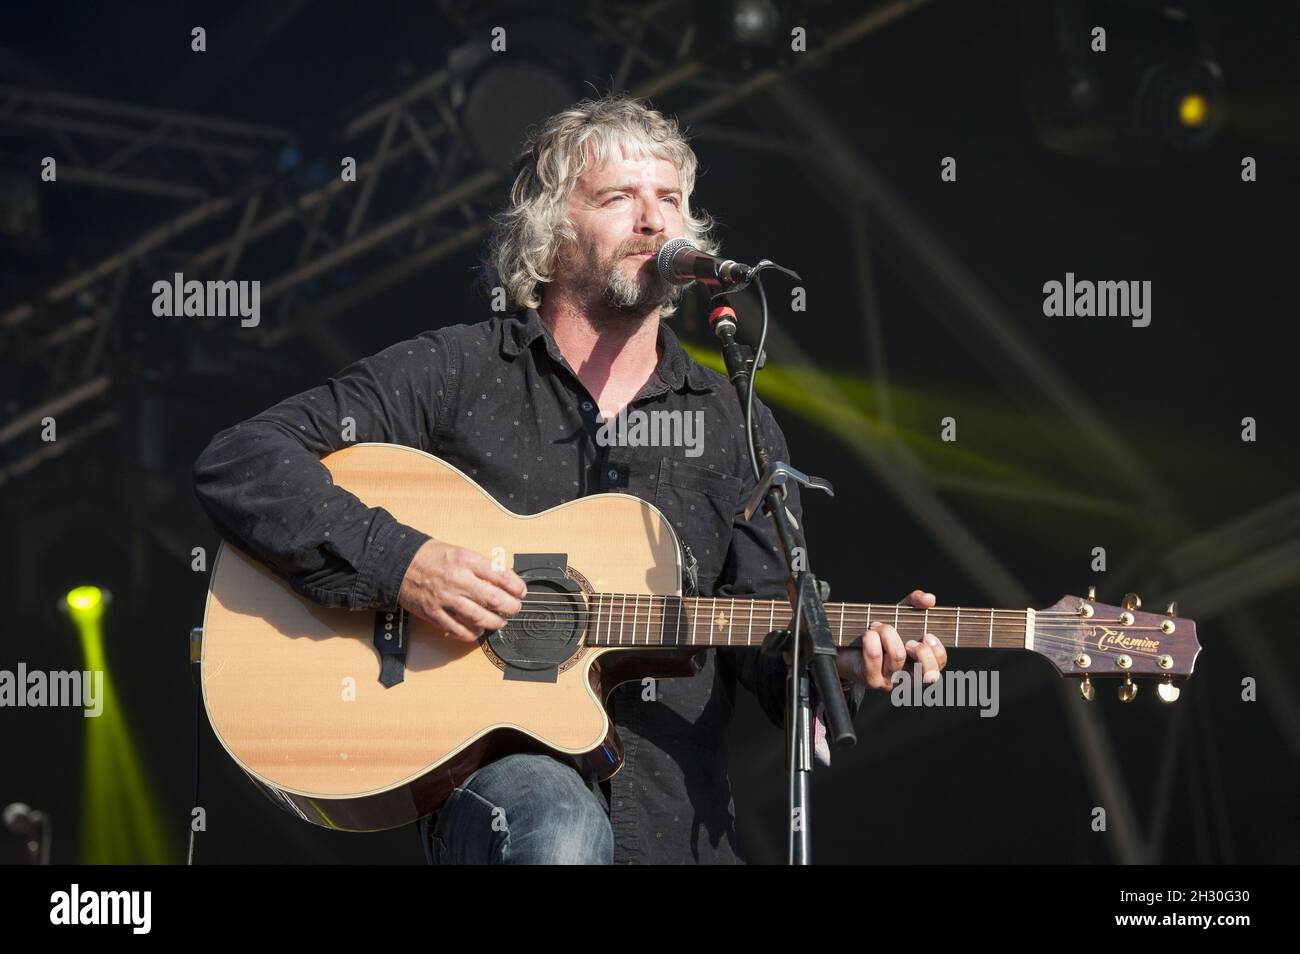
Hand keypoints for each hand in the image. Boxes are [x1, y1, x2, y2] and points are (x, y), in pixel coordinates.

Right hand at [398, 539, 526, 642]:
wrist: (397, 563)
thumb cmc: (430, 556)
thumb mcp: (459, 551)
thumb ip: (480, 566)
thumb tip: (503, 581)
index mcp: (466, 560)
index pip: (501, 576)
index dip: (516, 587)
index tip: (521, 591)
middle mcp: (457, 580)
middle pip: (494, 599)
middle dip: (511, 607)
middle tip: (515, 609)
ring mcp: (445, 598)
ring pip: (479, 617)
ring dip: (495, 622)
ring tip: (499, 621)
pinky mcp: (434, 614)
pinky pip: (458, 629)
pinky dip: (472, 633)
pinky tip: (477, 630)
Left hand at [836, 589, 948, 689]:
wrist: (845, 647)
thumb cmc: (878, 634)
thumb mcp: (900, 615)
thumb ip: (916, 603)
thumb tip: (929, 598)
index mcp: (917, 667)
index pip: (937, 668)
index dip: (937, 652)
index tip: (927, 635)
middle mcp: (906, 679)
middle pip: (928, 674)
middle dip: (920, 651)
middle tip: (908, 640)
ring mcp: (889, 681)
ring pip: (898, 655)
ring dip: (887, 632)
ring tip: (877, 626)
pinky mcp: (870, 679)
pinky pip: (874, 655)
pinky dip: (871, 638)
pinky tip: (868, 633)